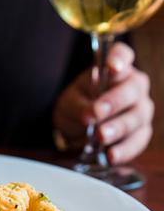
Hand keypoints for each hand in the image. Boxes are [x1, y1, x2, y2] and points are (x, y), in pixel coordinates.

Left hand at [54, 42, 153, 164]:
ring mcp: (140, 109)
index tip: (111, 66)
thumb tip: (90, 115)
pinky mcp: (140, 132)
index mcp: (115, 69)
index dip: (119, 59)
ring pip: (137, 116)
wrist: (76, 128)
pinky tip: (111, 155)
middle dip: (114, 102)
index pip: (122, 55)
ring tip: (100, 136)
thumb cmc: (76, 106)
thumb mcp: (70, 102)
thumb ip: (79, 106)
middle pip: (132, 89)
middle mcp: (132, 86)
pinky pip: (137, 141)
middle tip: (97, 113)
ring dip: (118, 127)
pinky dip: (124, 149)